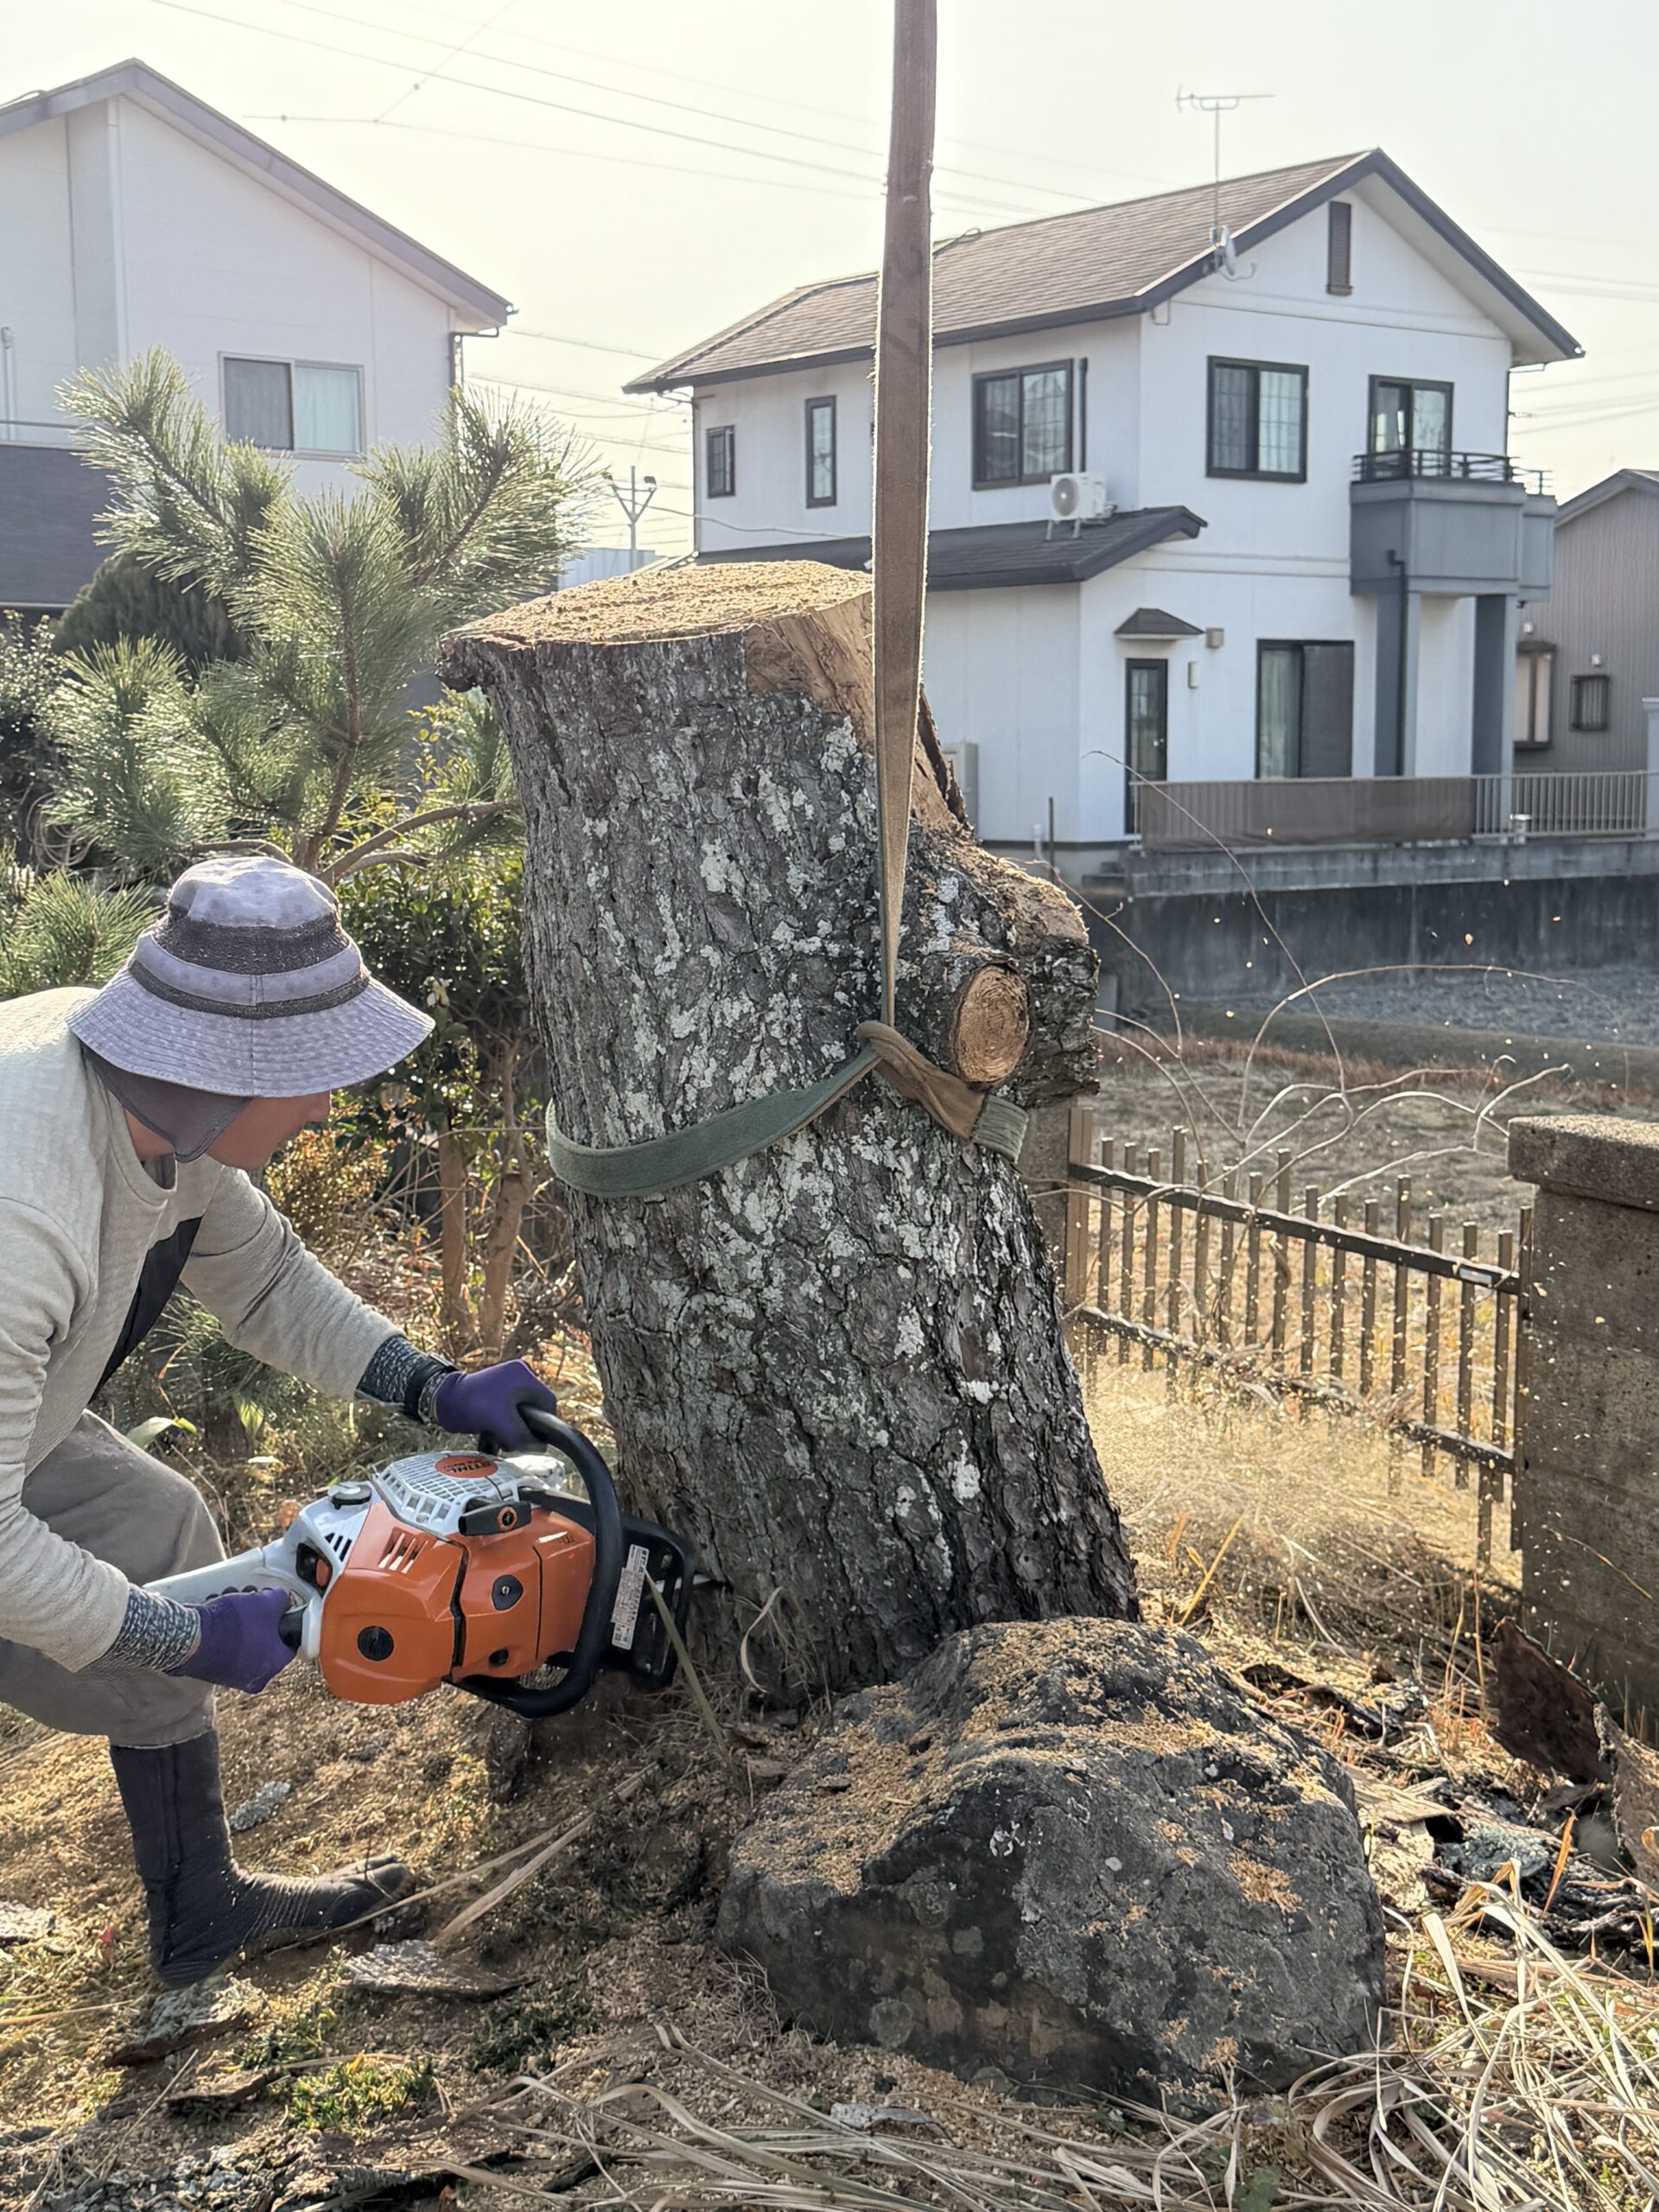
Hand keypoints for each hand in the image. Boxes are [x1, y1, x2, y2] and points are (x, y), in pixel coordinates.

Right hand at [166, 1588, 296, 1693]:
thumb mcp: (267, 1603)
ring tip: (231, 1599)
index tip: (278, 1606)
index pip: (290, 1641)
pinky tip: (217, 1610)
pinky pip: (225, 1644)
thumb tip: (281, 1601)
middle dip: (258, 1614)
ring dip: (239, 1617)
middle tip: (251, 1597)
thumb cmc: (234, 1625)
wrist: (190, 1637)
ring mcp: (231, 1674)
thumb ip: (282, 1601)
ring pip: (244, 1638)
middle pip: (265, 1638)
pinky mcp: (212, 1669)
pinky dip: (223, 1627)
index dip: (285, 1619)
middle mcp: (253, 1676)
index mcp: (272, 1666)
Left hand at [433, 1360, 558, 1452]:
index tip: (535, 1440)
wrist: (442, 1400)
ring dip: (511, 1430)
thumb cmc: (470, 1404)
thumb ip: (523, 1435)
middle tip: (511, 1441)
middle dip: (523, 1429)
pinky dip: (502, 1427)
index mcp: (523, 1375)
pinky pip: (507, 1415)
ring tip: (497, 1439)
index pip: (547, 1402)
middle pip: (533, 1410)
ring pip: (520, 1415)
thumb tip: (541, 1447)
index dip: (545, 1424)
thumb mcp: (501, 1422)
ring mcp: (506, 1386)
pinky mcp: (495, 1396)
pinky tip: (491, 1437)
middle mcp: (517, 1377)